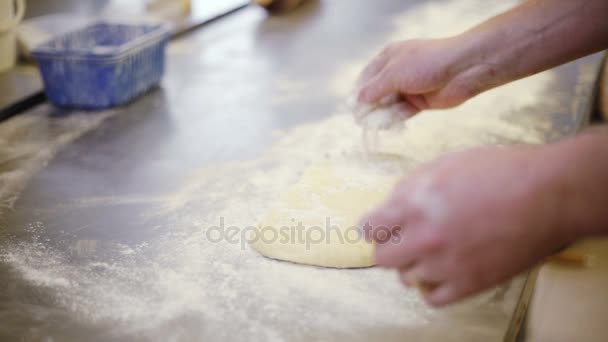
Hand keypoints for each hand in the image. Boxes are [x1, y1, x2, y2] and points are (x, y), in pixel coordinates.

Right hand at [356, 38, 485, 114]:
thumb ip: (373, 89)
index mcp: (388, 58)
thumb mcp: (393, 74)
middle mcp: (397, 72)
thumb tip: (356, 101)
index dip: (358, 93)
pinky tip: (388, 126)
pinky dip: (395, 119)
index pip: (366, 77)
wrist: (463, 69)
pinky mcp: (420, 102)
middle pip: (376, 92)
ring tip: (373, 125)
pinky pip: (402, 112)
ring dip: (381, 114)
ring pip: (389, 104)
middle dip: (369, 106)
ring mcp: (409, 88)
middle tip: (361, 121)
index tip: (352, 108)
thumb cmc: (426, 64)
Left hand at [361, 145, 576, 306]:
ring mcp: (446, 265)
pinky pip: (433, 298)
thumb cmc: (500, 171)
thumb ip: (410, 186)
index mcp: (414, 205)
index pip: (369, 229)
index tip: (379, 227)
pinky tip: (443, 272)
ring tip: (432, 252)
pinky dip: (433, 287)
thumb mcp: (445, 164)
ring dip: (414, 265)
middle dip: (389, 247)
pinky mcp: (470, 284)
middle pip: (382, 258)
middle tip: (403, 240)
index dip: (373, 227)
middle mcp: (424, 238)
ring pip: (406, 278)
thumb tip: (390, 205)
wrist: (547, 193)